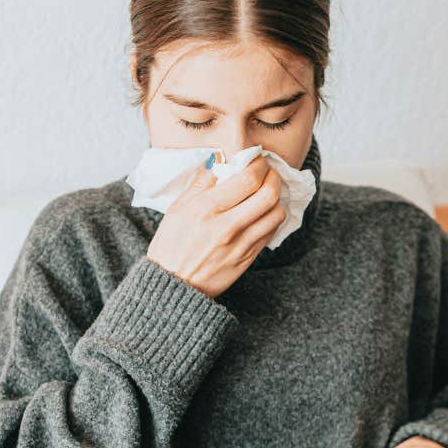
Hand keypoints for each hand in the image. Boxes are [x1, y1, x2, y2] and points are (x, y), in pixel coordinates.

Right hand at [146, 154, 286, 298]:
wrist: (173, 287)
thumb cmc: (170, 246)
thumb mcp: (176, 209)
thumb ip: (199, 184)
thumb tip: (218, 161)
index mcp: (206, 209)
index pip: (248, 179)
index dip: (259, 164)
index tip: (258, 160)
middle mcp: (226, 226)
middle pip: (268, 194)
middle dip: (274, 177)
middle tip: (269, 173)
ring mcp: (240, 245)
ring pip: (276, 214)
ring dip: (277, 199)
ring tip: (268, 192)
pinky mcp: (247, 259)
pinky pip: (270, 233)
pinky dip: (272, 218)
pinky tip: (264, 213)